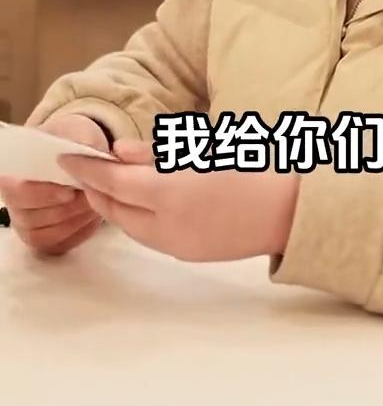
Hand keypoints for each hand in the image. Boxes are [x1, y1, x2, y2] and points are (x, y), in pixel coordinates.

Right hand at [0, 114, 108, 254]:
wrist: (81, 156)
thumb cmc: (74, 142)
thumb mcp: (79, 133)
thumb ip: (81, 142)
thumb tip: (86, 153)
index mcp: (12, 174)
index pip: (16, 192)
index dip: (42, 195)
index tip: (70, 191)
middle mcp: (13, 202)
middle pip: (30, 219)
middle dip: (66, 210)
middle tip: (91, 198)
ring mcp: (27, 223)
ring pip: (45, 236)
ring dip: (74, 222)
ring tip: (95, 205)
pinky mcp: (45, 239)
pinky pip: (59, 246)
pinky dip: (79, 233)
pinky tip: (93, 218)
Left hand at [61, 140, 300, 261]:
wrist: (290, 210)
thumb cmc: (252, 170)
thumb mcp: (204, 152)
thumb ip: (157, 154)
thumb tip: (119, 152)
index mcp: (172, 194)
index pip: (114, 183)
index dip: (88, 170)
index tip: (68, 158)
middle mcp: (169, 225)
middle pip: (115, 210)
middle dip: (96, 190)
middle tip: (84, 170)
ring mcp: (178, 244)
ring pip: (130, 226)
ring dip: (115, 205)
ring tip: (111, 184)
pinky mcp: (189, 253)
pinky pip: (151, 235)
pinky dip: (138, 218)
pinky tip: (143, 202)